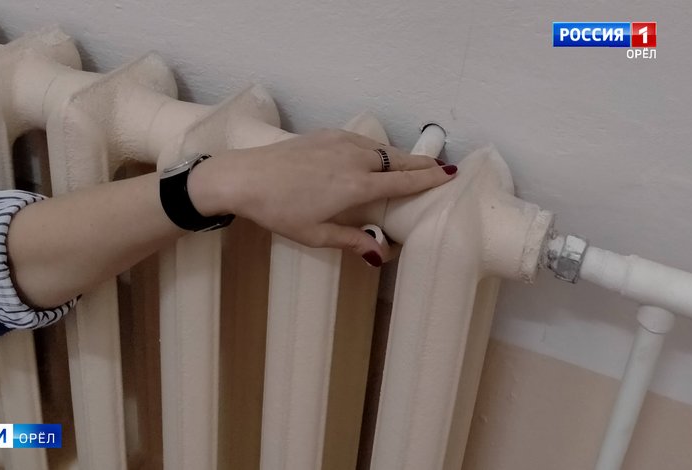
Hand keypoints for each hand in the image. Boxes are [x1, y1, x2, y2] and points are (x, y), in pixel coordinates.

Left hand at [188, 129, 457, 264]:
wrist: (243, 177)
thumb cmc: (277, 210)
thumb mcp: (315, 234)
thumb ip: (352, 240)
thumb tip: (382, 253)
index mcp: (355, 185)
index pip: (402, 182)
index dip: (428, 180)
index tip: (448, 177)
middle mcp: (353, 159)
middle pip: (398, 160)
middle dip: (421, 165)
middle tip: (441, 169)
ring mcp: (339, 142)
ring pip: (381, 148)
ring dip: (400, 156)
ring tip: (414, 164)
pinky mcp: (325, 134)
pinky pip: (362, 140)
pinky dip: (378, 148)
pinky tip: (377, 155)